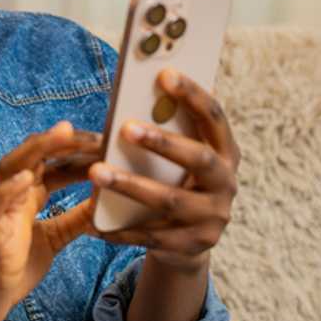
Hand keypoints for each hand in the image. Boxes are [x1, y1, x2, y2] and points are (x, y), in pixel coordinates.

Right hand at [0, 121, 100, 320]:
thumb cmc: (16, 265)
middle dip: (62, 141)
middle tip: (94, 134)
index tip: (106, 144)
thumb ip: (76, 218)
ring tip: (63, 134)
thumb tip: (103, 197)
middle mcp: (12, 195)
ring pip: (11, 167)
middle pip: (34, 155)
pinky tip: (26, 178)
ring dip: (37, 149)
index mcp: (28, 195)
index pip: (54, 163)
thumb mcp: (56, 237)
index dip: (77, 152)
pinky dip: (7, 190)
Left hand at [88, 69, 240, 270]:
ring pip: (169, 200)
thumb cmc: (177, 182)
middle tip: (125, 127)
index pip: (214, 117)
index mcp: (226, 153)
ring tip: (96, 172)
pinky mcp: (191, 247)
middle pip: (198, 159)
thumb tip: (144, 90)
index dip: (193, 95)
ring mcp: (212, 219)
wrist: (188, 243)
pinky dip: (122, 229)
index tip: (165, 73)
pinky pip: (152, 236)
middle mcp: (226, 184)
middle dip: (162, 142)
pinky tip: (94, 222)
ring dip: (130, 184)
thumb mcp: (183, 158)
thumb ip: (172, 130)